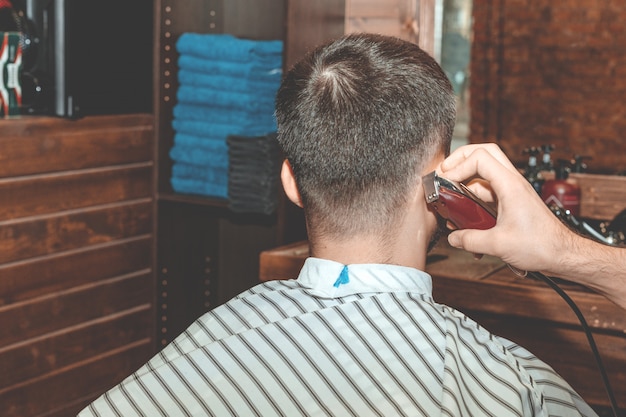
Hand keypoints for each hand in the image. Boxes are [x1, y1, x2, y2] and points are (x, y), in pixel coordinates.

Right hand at [438, 143, 572, 273]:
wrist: (562, 254)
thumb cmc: (542, 245)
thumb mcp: (498, 244)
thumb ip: (470, 240)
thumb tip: (454, 238)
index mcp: (509, 185)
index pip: (479, 157)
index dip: (457, 166)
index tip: (445, 181)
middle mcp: (511, 183)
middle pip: (483, 153)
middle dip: (460, 159)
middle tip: (445, 173)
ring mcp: (512, 191)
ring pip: (483, 174)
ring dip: (465, 182)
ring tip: (451, 200)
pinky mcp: (511, 201)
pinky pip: (487, 192)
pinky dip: (472, 200)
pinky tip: (466, 219)